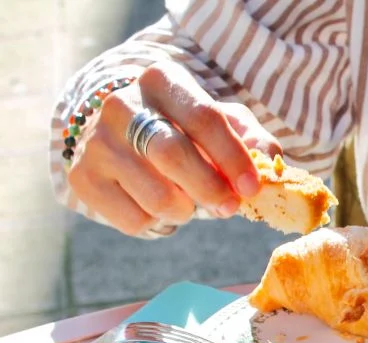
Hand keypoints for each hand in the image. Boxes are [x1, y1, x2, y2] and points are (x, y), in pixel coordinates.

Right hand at [67, 61, 279, 235]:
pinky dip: (158, 223)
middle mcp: (121, 105)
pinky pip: (134, 220)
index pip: (203, 119)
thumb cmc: (186, 128)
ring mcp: (96, 142)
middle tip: (230, 207)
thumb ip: (253, 140)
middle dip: (210, 188)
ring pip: (156, 196)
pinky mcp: (83, 178)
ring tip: (187, 200)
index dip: (233, 157)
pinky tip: (156, 204)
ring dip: (185, 210)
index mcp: (162, 81)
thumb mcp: (223, 122)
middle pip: (172, 155)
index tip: (252, 187)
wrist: (122, 133)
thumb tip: (272, 164)